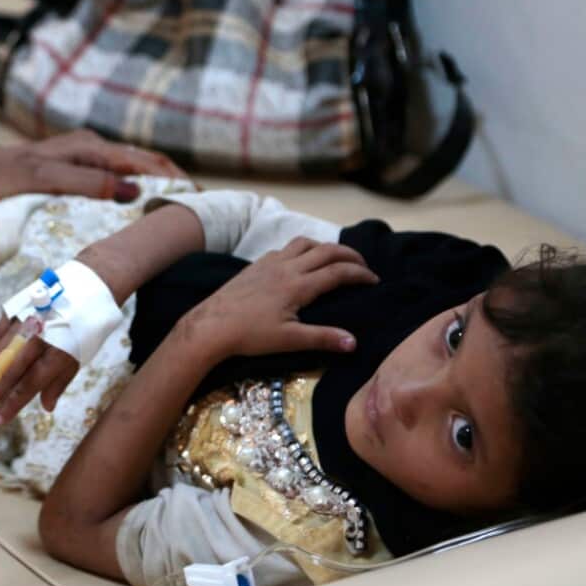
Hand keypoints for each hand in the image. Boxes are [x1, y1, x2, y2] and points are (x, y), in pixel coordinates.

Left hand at [0, 130, 186, 201]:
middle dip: (174, 180)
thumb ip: (88, 182)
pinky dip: (140, 189)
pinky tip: (148, 204)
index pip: (144, 162)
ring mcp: (87, 159)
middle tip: (202, 205)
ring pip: (135, 170)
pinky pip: (119, 178)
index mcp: (90, 148)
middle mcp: (93, 149)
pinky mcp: (79, 172)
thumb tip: (135, 190)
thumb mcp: (45, 178)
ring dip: (160, 185)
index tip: (197, 197)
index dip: (173, 179)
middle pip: (145, 163)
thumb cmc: (5, 178)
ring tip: (184, 206)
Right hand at [0, 315, 79, 423]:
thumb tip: (46, 408)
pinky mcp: (14, 312)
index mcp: (57, 355)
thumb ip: (59, 383)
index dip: (13, 403)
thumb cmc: (81, 330)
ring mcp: (24, 324)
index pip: (30, 384)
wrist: (84, 290)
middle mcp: (38, 340)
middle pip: (9, 373)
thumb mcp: (77, 358)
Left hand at [179, 237, 378, 359]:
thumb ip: (322, 338)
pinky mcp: (256, 264)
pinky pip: (285, 248)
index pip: (338, 272)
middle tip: (364, 265)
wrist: (211, 325)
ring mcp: (270, 263)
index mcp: (299, 285)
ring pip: (304, 243)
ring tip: (335, 258)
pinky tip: (299, 262)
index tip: (375, 280)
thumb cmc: (250, 335)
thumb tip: (354, 343)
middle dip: (350, 255)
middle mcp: (287, 267)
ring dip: (325, 246)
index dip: (360, 274)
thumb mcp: (289, 341)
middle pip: (327, 250)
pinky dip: (301, 249)